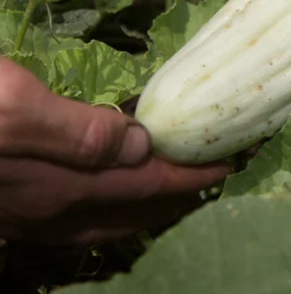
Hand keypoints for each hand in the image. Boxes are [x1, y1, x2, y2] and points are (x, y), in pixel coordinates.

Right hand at [0, 58, 228, 245]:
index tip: (229, 165)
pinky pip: (80, 221)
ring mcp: (29, 218)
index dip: (191, 178)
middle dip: (177, 198)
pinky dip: (113, 210)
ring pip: (106, 223)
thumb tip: (141, 144)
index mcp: (64, 188)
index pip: (148, 187)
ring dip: (146, 207)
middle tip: (212, 177)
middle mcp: (50, 213)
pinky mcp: (13, 211)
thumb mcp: (17, 108)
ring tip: (174, 188)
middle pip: (132, 214)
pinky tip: (112, 192)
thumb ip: (82, 132)